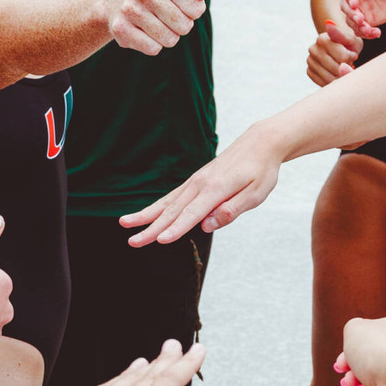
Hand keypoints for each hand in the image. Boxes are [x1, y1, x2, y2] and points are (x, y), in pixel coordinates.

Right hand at [107, 0, 209, 54]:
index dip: (193, 11)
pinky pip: (153, 49)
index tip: (181, 5)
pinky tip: (143, 32)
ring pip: (169, 40)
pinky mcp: (120, 29)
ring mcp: (130, 10)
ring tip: (156, 23)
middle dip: (181, 25)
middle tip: (167, 16)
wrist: (114, 0)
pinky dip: (153, 45)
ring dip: (168, 36)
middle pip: (184, 26)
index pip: (196, 9)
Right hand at [120, 124, 282, 244]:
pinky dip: (156, 206)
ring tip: (124, 224)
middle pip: (172, 210)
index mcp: (216, 189)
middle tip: (133, 242)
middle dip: (151, 227)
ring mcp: (195, 181)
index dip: (176, 229)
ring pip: (166, 202)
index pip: (192, 214)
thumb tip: (206, 225)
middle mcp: (200, 184)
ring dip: (145, 215)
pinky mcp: (194, 181)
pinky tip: (144, 215)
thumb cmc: (261, 170)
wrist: (259, 143)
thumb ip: (231, 210)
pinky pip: (171, 196)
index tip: (160, 241)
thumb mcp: (255, 194)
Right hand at [306, 20, 361, 84]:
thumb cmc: (349, 45)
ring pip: (329, 78)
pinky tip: (336, 74)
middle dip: (345, 68)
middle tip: (348, 62)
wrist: (341, 50)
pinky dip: (332, 82)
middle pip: (336, 69)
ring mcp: (310, 61)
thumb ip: (343, 35)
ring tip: (342, 68)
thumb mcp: (352, 39)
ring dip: (340, 76)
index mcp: (322, 39)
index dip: (351, 58)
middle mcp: (313, 49)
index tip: (352, 54)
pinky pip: (323, 83)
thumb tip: (329, 23)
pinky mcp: (309, 71)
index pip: (343, 57)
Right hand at [335, 312, 385, 385]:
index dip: (353, 350)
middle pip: (377, 362)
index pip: (378, 337)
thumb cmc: (381, 350)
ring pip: (380, 383)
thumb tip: (358, 341)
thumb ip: (354, 330)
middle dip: (355, 372)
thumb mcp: (355, 328)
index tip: (340, 363)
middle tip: (346, 379)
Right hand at [340, 0, 385, 37]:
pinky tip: (377, 34)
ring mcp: (360, 9)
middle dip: (351, 14)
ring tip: (368, 29)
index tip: (355, 4)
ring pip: (351, 20)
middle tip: (361, 19)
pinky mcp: (367, 19)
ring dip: (357, 26)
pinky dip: (367, 33)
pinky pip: (362, 29)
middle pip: (346, 6)